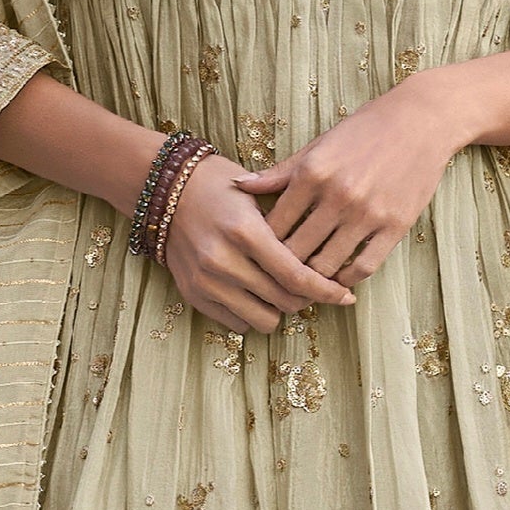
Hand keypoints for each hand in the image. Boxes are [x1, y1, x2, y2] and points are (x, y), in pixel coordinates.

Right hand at [162, 151, 354, 333]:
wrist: (165, 190)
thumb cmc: (220, 185)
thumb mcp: (258, 195)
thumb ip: (290, 229)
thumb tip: (326, 265)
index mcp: (245, 232)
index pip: (296, 276)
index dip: (326, 291)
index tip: (344, 296)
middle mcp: (223, 261)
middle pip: (284, 302)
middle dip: (305, 298)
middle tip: (311, 287)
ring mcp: (205, 281)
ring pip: (263, 320)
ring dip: (278, 309)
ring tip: (279, 288)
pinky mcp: (193, 294)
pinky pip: (237, 323)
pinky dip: (251, 312)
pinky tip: (253, 292)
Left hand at [234, 73, 471, 292]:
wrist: (421, 120)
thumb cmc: (365, 130)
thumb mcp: (318, 145)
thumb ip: (280, 172)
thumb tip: (239, 185)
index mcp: (312, 172)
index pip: (274, 226)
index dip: (261, 247)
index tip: (259, 257)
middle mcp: (337, 195)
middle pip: (295, 251)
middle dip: (282, 269)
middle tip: (277, 279)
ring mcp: (368, 212)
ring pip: (326, 265)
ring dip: (313, 279)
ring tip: (304, 282)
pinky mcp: (395, 225)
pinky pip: (364, 267)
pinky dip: (347, 279)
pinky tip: (339, 277)